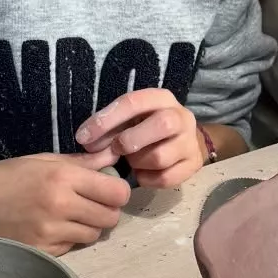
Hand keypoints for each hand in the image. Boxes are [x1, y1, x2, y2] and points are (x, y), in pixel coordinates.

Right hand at [0, 151, 130, 255]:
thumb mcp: (38, 160)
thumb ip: (79, 162)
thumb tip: (112, 156)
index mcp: (61, 178)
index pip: (116, 191)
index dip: (116, 190)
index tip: (107, 188)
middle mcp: (60, 207)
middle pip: (110, 217)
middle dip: (105, 210)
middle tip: (90, 204)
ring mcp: (51, 234)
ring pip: (93, 235)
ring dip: (88, 227)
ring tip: (67, 216)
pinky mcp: (42, 253)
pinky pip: (72, 247)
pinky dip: (67, 239)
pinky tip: (49, 228)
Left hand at [76, 89, 206, 189]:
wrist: (181, 140)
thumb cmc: (146, 126)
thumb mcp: (129, 119)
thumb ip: (110, 127)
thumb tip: (87, 142)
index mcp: (162, 98)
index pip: (133, 102)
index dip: (105, 120)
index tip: (83, 137)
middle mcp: (182, 117)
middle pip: (161, 125)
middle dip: (130, 141)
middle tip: (115, 150)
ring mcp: (190, 142)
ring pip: (160, 157)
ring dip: (137, 162)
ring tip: (132, 160)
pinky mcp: (193, 165)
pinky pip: (165, 178)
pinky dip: (147, 179)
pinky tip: (142, 173)